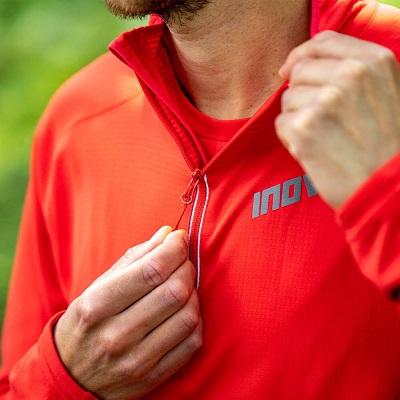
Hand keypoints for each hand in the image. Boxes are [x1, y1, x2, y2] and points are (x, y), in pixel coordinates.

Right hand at [54, 226, 201, 399]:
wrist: (70, 376)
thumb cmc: (87, 322)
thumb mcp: (98, 287)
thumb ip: (134, 258)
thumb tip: (167, 234)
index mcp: (97, 305)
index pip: (151, 271)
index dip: (173, 249)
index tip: (179, 239)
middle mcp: (115, 336)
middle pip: (173, 292)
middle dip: (186, 268)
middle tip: (182, 262)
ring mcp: (135, 360)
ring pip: (187, 317)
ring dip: (194, 293)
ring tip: (184, 285)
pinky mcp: (152, 377)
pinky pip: (192, 343)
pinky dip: (196, 319)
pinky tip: (185, 309)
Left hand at [276, 30, 399, 207]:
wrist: (386, 189)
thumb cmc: (385, 145)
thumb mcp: (386, 93)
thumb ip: (354, 71)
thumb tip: (301, 64)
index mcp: (373, 61)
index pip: (322, 42)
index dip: (300, 54)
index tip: (288, 69)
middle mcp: (349, 75)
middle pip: (299, 72)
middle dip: (301, 94)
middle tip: (320, 120)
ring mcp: (325, 101)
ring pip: (287, 99)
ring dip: (297, 119)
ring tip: (322, 137)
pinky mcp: (304, 128)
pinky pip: (281, 124)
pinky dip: (291, 139)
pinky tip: (313, 151)